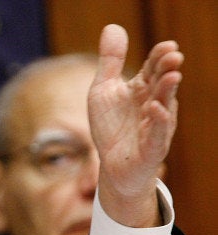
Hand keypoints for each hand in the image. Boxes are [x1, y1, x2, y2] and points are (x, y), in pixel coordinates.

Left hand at [88, 24, 182, 226]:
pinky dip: (158, 121)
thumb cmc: (110, 126)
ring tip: (171, 76)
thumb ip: (110, 62)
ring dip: (167, 92)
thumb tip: (113, 27)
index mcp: (142, 89)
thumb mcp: (103, 90)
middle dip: (167, 70)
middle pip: (161, 84)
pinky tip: (156, 108)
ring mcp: (155, 126)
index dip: (159, 58)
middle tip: (173, 55)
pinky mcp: (151, 147)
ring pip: (164, 106)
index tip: (167, 46)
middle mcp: (153, 104)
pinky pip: (157, 133)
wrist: (113, 165)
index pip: (153, 69)